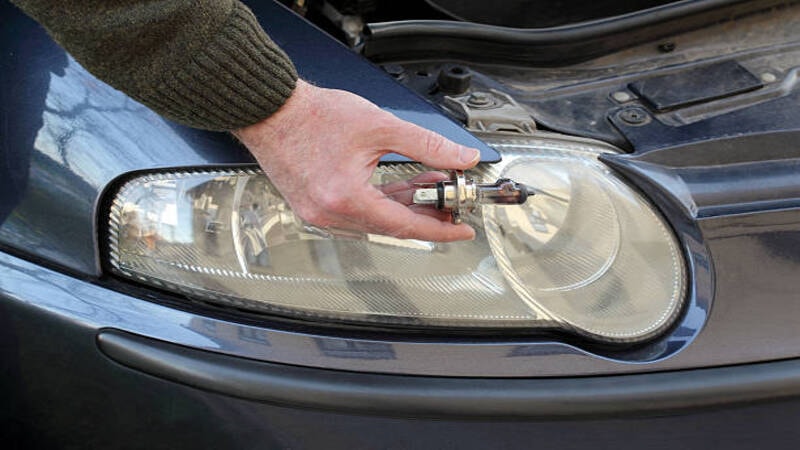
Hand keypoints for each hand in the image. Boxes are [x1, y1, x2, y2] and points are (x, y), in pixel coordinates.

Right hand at [234, 80, 480, 241]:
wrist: (271, 109)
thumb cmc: (313, 115)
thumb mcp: (380, 126)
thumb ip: (427, 144)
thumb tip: (460, 157)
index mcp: (346, 199)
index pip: (405, 225)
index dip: (439, 229)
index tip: (461, 231)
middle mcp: (330, 214)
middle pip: (391, 225)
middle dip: (426, 214)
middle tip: (451, 202)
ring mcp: (319, 213)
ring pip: (375, 220)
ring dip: (405, 206)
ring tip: (430, 187)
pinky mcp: (314, 206)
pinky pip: (357, 213)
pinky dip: (382, 202)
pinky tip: (401, 187)